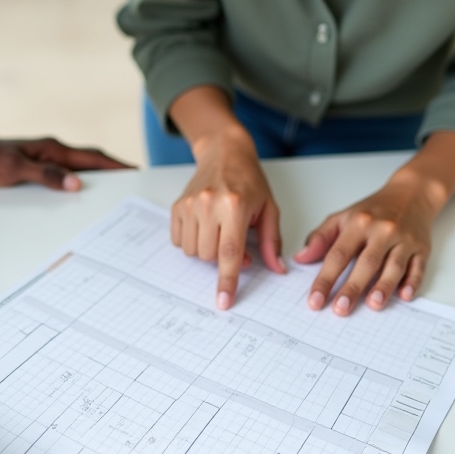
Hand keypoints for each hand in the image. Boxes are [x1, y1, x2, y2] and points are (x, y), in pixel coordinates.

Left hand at [0, 134, 131, 190]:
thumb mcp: (15, 169)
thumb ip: (46, 176)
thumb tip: (76, 184)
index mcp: (54, 150)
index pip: (92, 158)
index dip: (115, 165)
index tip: (135, 171)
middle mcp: (55, 152)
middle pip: (92, 161)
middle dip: (115, 169)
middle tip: (135, 182)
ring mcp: (49, 158)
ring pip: (82, 167)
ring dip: (100, 175)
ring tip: (117, 189)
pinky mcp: (42, 165)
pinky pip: (69, 172)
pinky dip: (83, 179)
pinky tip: (85, 191)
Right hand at [171, 126, 285, 309]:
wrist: (224, 152)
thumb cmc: (248, 180)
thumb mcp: (268, 208)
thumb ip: (271, 241)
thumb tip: (277, 269)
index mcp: (234, 206)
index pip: (230, 253)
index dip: (228, 280)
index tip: (224, 301)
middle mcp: (208, 204)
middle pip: (209, 256)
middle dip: (222, 258)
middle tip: (235, 241)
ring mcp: (189, 205)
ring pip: (193, 251)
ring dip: (207, 251)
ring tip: (219, 231)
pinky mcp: (177, 206)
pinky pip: (179, 241)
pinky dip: (192, 242)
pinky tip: (204, 227)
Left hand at [294, 173, 441, 315]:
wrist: (410, 194)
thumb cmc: (373, 211)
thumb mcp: (342, 217)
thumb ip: (320, 238)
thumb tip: (301, 258)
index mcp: (358, 224)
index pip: (338, 254)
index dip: (325, 278)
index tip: (315, 299)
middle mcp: (382, 231)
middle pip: (366, 262)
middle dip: (352, 287)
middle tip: (340, 309)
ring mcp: (404, 240)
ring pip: (394, 265)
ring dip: (384, 286)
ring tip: (373, 304)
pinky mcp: (422, 248)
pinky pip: (418, 267)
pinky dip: (412, 282)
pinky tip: (404, 295)